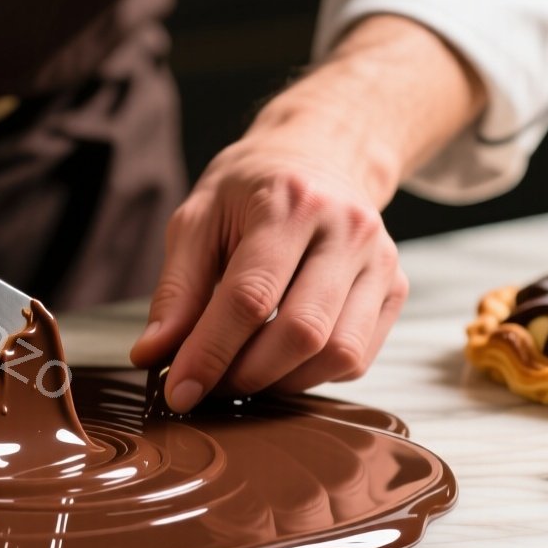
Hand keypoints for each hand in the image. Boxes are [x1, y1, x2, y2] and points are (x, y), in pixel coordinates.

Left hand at [129, 15, 485, 412]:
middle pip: (301, 332)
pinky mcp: (395, 287)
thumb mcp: (197, 220)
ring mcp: (381, 260)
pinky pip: (357, 357)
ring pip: (337, 353)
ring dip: (281, 382)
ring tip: (242, 373)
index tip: (179, 392)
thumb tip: (152, 355)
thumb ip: (176, 290)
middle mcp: (347, 229)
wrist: (319, 155)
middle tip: (210, 385)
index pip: (250, 296)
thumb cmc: (249, 191)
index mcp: (290, 202)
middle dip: (247, 374)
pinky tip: (281, 360)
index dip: (210, 353)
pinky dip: (312, 375)